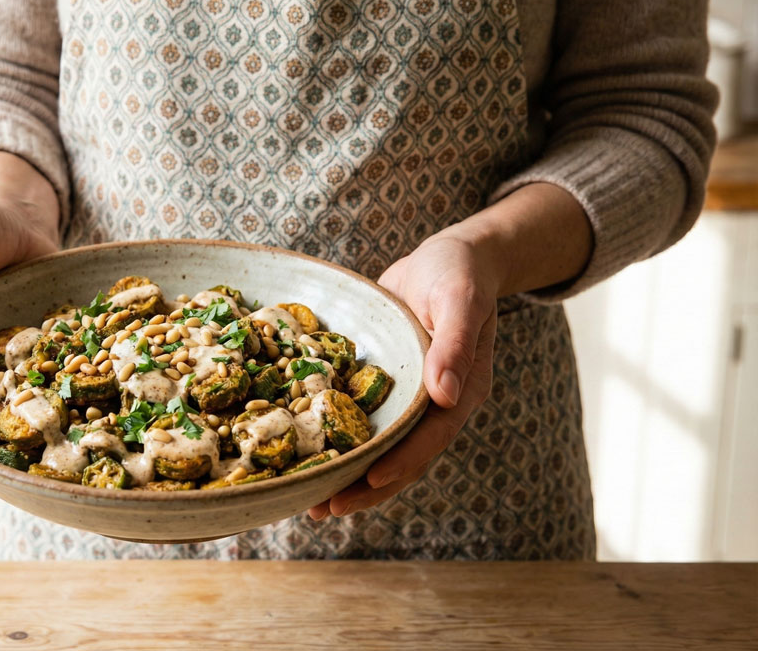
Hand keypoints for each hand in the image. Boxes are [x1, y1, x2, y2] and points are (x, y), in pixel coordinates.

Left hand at [307, 182, 590, 518]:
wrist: (449, 258)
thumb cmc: (458, 273)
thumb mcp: (460, 298)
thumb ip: (455, 344)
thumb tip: (444, 395)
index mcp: (461, 391)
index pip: (430, 438)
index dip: (401, 462)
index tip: (370, 481)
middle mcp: (435, 404)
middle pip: (403, 458)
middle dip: (365, 487)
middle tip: (324, 510)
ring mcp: (410, 399)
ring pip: (380, 449)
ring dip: (348, 477)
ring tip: (310, 503)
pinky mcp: (386, 388)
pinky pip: (363, 422)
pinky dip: (339, 442)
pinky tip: (307, 456)